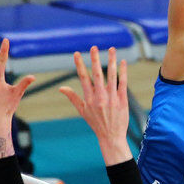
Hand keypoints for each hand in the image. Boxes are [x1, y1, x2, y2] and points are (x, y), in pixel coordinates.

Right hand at [58, 46, 131, 165]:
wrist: (111, 136)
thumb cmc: (96, 123)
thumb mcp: (82, 110)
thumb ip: (72, 97)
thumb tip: (61, 88)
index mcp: (89, 98)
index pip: (83, 78)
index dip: (79, 65)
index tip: (77, 54)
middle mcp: (100, 97)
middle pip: (97, 74)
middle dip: (95, 60)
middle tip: (93, 47)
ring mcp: (112, 98)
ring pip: (112, 76)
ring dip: (111, 61)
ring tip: (111, 49)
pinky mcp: (122, 100)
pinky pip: (123, 83)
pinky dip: (123, 72)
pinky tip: (122, 62)